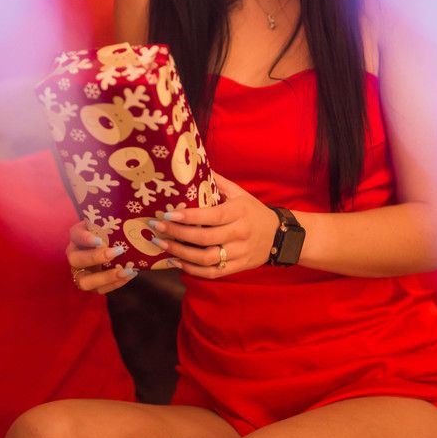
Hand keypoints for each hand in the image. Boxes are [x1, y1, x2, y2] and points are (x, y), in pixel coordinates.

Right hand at [66, 220, 136, 294]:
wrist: (110, 247)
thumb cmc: (109, 233)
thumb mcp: (107, 224)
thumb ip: (110, 221)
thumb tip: (127, 215)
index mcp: (77, 237)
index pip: (76, 235)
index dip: (85, 238)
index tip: (99, 240)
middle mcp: (75, 256)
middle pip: (75, 260)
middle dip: (94, 258)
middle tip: (116, 252)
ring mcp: (81, 273)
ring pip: (84, 281)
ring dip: (106, 277)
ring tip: (126, 271)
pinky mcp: (92, 286)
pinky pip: (101, 290)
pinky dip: (116, 283)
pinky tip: (130, 274)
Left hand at [145, 172, 278, 278]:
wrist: (279, 236)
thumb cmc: (253, 211)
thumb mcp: (239, 193)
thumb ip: (218, 182)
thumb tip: (195, 165)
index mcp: (239, 212)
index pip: (212, 216)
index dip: (190, 216)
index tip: (168, 214)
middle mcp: (239, 233)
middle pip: (205, 238)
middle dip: (177, 234)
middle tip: (157, 228)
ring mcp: (239, 253)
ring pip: (207, 258)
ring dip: (181, 253)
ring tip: (161, 245)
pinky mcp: (237, 267)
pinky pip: (212, 272)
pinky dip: (192, 269)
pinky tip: (176, 261)